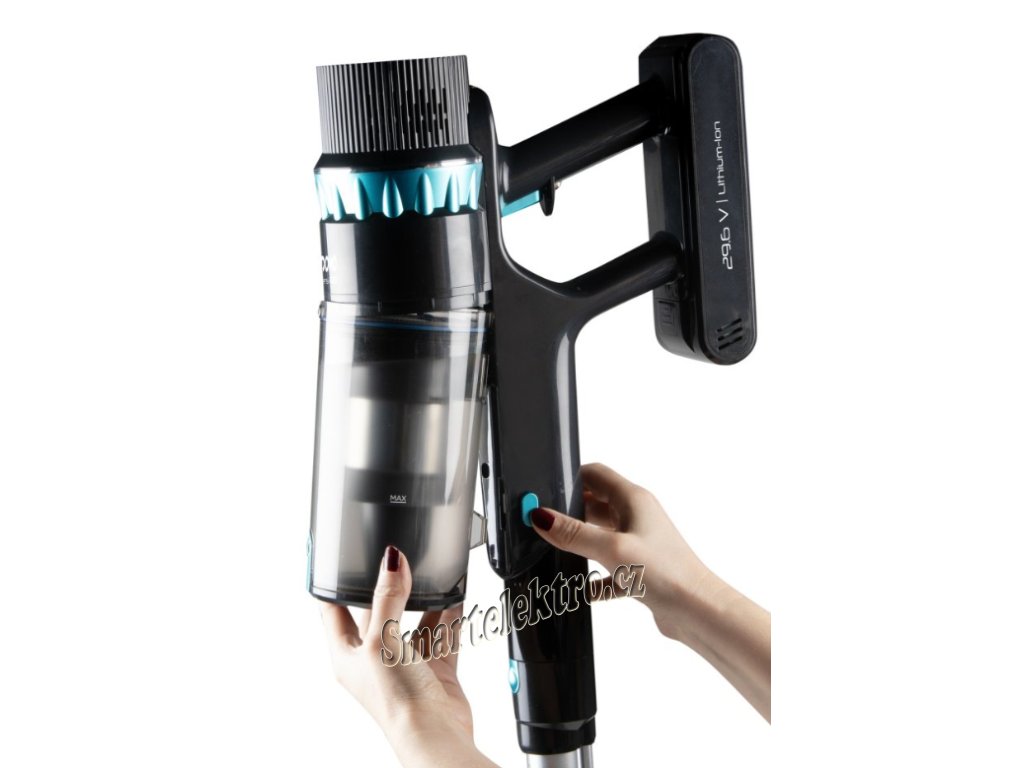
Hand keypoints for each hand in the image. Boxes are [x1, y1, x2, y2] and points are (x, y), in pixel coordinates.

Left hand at [320, 546, 498, 766]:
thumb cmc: (395, 701)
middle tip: (402, 560)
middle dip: (392, 588)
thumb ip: (387, 598)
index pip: (335, 611)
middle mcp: (375, 658)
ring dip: (426, 602)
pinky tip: (456, 597)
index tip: (343, 558)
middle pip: (380, 612)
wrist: (434, 733)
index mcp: (348, 655)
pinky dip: (450, 617)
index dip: (337, 586)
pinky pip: (443, 635)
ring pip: (415, 622)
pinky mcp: (434, 669)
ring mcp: (406, 663)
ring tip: (434, 574)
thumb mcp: (382, 641)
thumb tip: (392, 562)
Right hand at [529, 463, 770, 720]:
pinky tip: (581, 590)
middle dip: (569, 512)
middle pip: (595, 505)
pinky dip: (594, 578)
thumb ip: (574, 533)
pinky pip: (609, 569)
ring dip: (580, 544)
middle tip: (542, 523)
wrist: (698, 611)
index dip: (570, 478)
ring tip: (554, 551)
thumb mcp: (611, 549)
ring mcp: (640, 543)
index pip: (596, 475)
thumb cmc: (666, 572)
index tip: (545, 490)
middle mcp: (638, 517)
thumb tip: (541, 516)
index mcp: (633, 500)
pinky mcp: (640, 570)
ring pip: (601, 536)